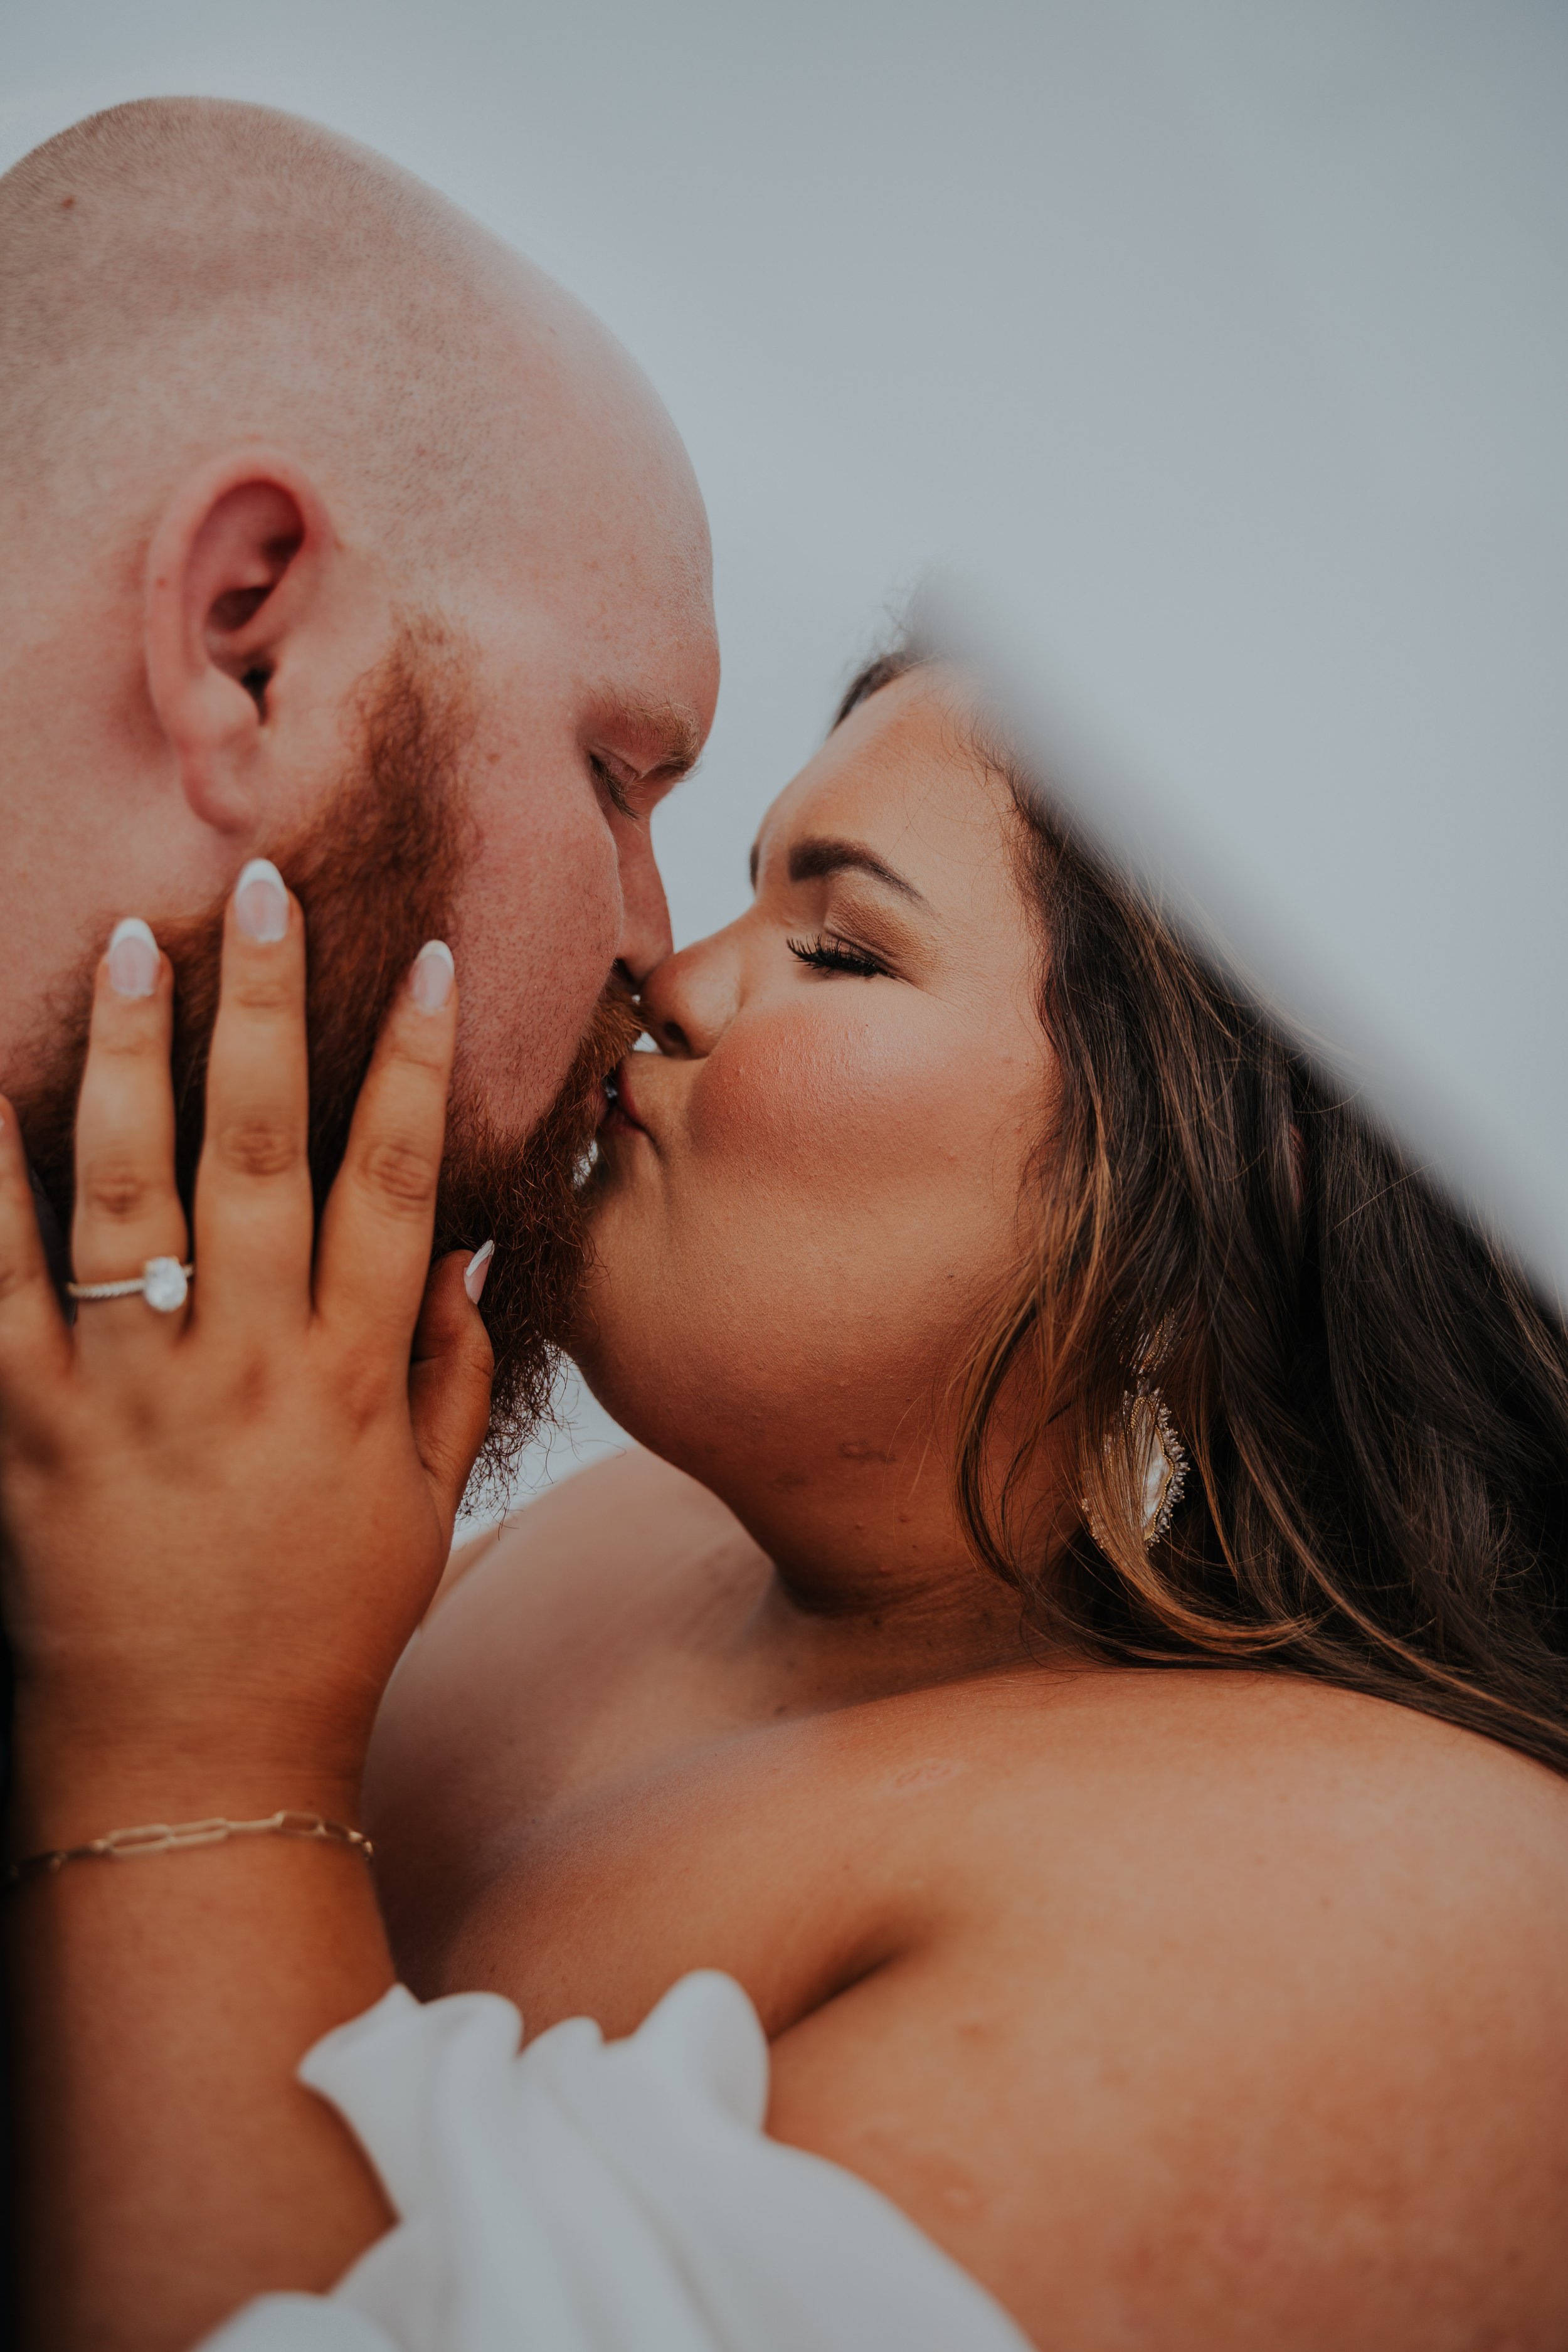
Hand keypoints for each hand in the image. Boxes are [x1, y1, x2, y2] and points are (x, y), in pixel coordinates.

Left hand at [0, 866, 493, 1835]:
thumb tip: (460, 1243)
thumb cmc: (320, 1632)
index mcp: (349, 1381)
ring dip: (128, 1057)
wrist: (188, 1768)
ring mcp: (127, 1394)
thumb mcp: (420, 1506)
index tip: (423, 958)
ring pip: (127, 1193)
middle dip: (263, 1011)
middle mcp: (244, 1367)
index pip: (394, 1185)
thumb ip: (443, 1369)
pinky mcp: (25, 1428)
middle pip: (261, 1154)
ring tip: (127, 941)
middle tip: (255, 890)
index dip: (412, 1064)